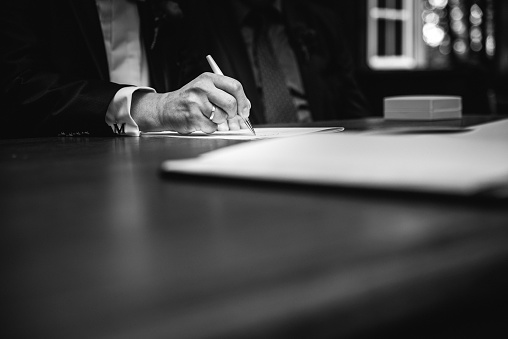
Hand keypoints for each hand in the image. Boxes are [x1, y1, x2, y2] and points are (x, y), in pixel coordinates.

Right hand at [130, 72, 250, 133]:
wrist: (166, 108)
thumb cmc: (190, 100)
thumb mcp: (206, 89)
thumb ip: (225, 94)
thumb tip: (245, 107)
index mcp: (208, 78)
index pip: (235, 86)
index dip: (243, 100)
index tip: (244, 110)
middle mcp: (202, 88)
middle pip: (231, 103)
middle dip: (233, 113)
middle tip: (228, 116)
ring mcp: (196, 102)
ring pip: (222, 116)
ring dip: (219, 121)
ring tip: (208, 116)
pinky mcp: (192, 116)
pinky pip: (212, 127)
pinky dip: (210, 128)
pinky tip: (201, 121)